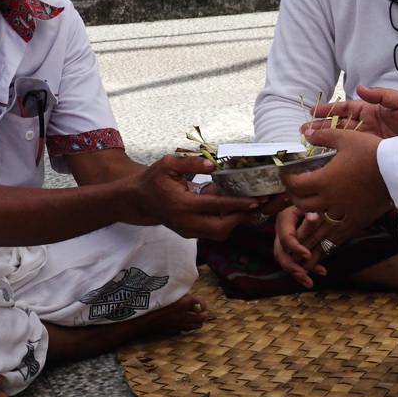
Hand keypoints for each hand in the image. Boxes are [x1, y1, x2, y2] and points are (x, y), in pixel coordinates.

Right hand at [131, 153, 261, 238]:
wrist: (140, 199)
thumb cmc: (155, 179)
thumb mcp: (168, 164)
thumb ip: (191, 162)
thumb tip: (214, 164)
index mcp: (182, 205)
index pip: (215, 207)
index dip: (238, 204)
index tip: (256, 200)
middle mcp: (185, 222)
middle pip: (220, 228)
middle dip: (241, 218)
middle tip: (257, 204)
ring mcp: (187, 231)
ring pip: (218, 233)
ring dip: (235, 221)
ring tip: (249, 205)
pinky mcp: (189, 233)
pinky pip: (213, 232)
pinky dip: (226, 222)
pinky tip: (235, 208)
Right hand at [274, 205, 347, 287]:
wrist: (311, 199)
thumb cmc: (312, 200)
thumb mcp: (310, 203)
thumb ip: (311, 211)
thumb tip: (314, 217)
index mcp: (284, 220)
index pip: (286, 238)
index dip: (296, 248)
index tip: (309, 255)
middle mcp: (281, 231)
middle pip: (280, 253)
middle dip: (292, 267)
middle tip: (304, 276)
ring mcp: (284, 240)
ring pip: (286, 261)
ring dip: (298, 273)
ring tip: (310, 282)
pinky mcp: (291, 246)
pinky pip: (296, 260)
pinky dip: (308, 267)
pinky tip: (321, 271)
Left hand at [285, 123, 391, 232]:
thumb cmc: (372, 152)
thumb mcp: (346, 138)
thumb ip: (323, 136)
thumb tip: (306, 133)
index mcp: (324, 179)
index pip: (295, 184)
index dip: (286, 179)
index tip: (285, 174)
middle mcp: (330, 199)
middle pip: (301, 204)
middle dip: (294, 197)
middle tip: (295, 189)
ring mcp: (343, 213)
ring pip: (316, 221)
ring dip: (307, 216)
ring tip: (306, 210)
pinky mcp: (356, 221)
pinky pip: (336, 234)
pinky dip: (326, 235)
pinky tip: (323, 235)